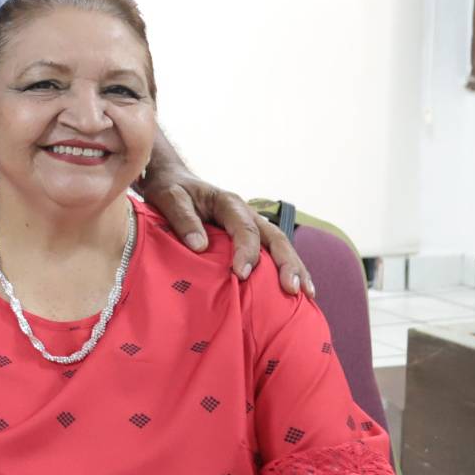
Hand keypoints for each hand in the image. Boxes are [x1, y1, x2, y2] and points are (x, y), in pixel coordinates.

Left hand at [140, 164, 311, 296]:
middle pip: (275, 237)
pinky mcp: (249, 237)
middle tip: (291, 289)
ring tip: (305, 294)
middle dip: (286, 263)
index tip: (240, 274)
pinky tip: (295, 290)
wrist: (173, 180)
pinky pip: (272, 252)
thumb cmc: (171, 190)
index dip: (246, 252)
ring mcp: (251, 225)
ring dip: (294, 268)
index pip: (245, 229)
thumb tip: (200, 247)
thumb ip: (183, 219)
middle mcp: (246, 214)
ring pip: (280, 245)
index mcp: (229, 203)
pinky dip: (285, 270)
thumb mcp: (169, 198)